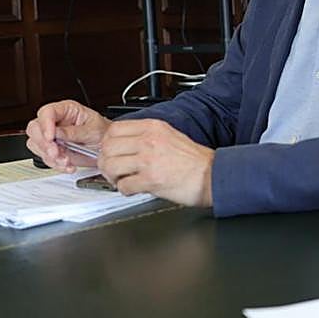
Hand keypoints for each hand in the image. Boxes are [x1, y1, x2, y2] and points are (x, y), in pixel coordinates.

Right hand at [25, 100, 109, 171]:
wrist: (106, 147)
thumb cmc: (102, 132)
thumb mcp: (93, 130)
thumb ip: (74, 132)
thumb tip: (57, 133)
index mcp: (66, 110)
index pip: (47, 112)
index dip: (45, 124)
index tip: (51, 137)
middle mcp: (56, 121)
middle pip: (35, 128)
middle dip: (44, 143)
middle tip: (56, 152)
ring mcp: (52, 136)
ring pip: (36, 144)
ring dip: (50, 156)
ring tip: (66, 160)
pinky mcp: (52, 149)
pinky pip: (44, 158)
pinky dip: (55, 164)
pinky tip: (67, 165)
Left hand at [97, 118, 213, 206]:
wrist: (212, 175)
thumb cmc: (195, 161)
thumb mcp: (170, 136)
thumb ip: (146, 136)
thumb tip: (124, 145)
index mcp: (153, 127)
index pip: (114, 129)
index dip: (107, 143)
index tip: (111, 152)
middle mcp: (149, 141)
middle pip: (107, 147)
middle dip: (106, 161)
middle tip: (113, 169)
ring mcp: (149, 160)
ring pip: (110, 166)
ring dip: (112, 177)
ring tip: (122, 180)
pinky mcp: (151, 180)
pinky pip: (123, 185)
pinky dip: (124, 190)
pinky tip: (134, 189)